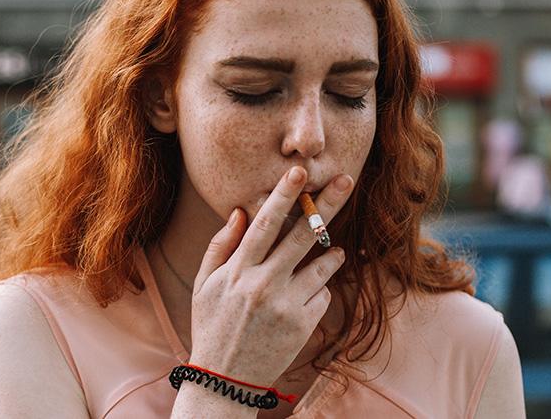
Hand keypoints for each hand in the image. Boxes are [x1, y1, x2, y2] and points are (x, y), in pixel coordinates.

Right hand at [188, 166, 354, 386]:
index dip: (284, 195)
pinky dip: (317, 291)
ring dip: (332, 254)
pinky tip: (302, 300)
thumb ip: (221, 246)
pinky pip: (322, 296)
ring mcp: (286, 306)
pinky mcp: (303, 326)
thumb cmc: (212, 325)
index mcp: (237, 271)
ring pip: (322, 266)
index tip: (300, 172)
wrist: (225, 380)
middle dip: (327, 204)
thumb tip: (239, 212)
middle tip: (347, 179)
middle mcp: (263, 284)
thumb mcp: (203, 284)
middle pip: (303, 235)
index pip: (265, 224)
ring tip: (334, 251)